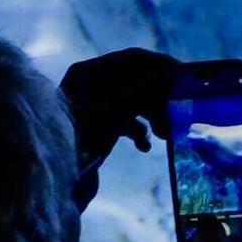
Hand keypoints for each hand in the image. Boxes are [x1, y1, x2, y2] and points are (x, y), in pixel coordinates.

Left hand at [59, 48, 179, 176]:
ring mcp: (93, 105)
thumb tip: (168, 73)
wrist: (56, 182)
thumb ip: (140, 91)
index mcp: (86, 73)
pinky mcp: (98, 125)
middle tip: (178, 111)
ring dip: (153, 116)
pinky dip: (138, 130)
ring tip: (165, 134)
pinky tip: (144, 146)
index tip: (184, 75)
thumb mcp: (113, 114)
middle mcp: (88, 84)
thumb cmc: (80, 143)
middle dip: (159, 98)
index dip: (160, 65)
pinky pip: (126, 119)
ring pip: (134, 102)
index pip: (131, 59)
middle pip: (136, 81)